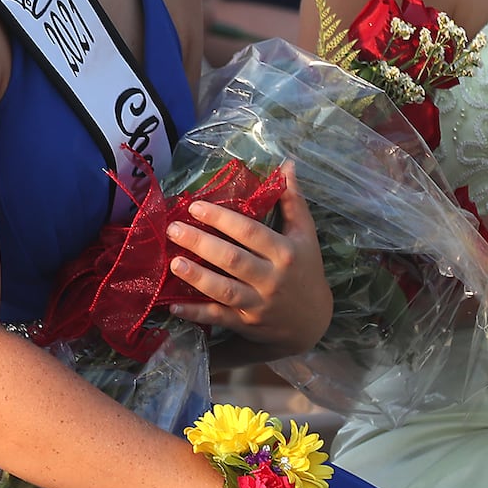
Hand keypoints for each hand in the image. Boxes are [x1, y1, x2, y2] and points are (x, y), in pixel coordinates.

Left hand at [165, 164, 332, 354]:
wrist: (314, 321)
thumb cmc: (306, 268)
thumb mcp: (305, 234)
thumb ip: (292, 199)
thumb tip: (287, 164)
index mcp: (285, 252)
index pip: (250, 232)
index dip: (222, 219)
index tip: (195, 206)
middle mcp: (272, 278)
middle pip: (233, 260)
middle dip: (201, 243)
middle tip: (173, 229)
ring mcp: (258, 304)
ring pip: (224, 290)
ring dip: (197, 277)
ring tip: (173, 262)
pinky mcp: (247, 323)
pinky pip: (219, 318)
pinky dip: (196, 314)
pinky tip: (174, 306)